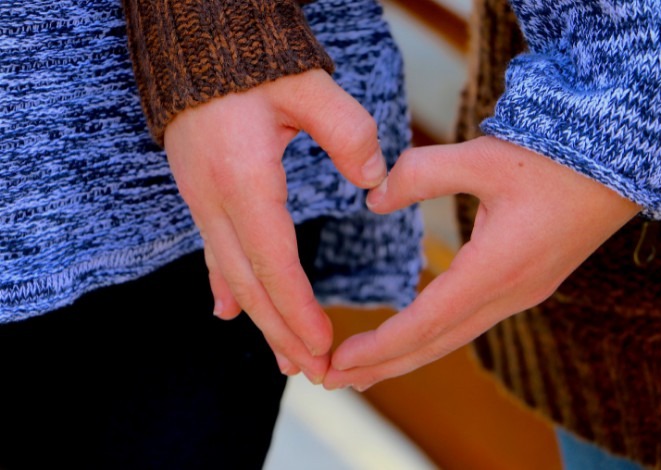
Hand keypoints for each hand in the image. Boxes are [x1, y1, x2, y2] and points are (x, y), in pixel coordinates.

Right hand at [164, 69, 386, 383]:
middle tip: (315, 372)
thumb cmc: (255, 61)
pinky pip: (215, 254)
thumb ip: (348, 131)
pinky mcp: (201, 195)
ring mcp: (202, 201)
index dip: (298, 308)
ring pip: (232, 276)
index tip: (323, 346)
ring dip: (261, 320)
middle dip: (282, 331)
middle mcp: (215, 200)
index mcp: (244, 179)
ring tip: (285, 360)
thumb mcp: (309, 85)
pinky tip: (228, 315)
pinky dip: (227, 289)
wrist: (196, 43)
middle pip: (251, 283)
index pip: (274, 261)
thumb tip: (374, 182)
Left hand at [323, 136, 639, 390]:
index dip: (379, 345)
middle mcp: (510, 292)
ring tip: (363, 373)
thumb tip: (372, 198)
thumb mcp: (483, 157)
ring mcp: (521, 293)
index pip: (426, 321)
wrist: (619, 163)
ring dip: (406, 357)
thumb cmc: (553, 159)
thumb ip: (420, 174)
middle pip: (436, 344)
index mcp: (497, 267)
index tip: (336, 362)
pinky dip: (434, 338)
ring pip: (453, 338)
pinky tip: (415, 338)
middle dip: (383, 366)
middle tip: (332, 382)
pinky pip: (471, 323)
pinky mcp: (526, 285)